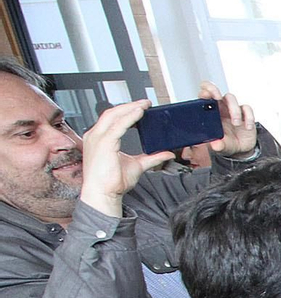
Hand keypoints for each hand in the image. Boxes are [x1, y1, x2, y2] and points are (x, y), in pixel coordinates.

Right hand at [77, 100, 172, 217]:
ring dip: (130, 108)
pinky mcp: (104, 143)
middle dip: (129, 105)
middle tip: (145, 103)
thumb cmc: (113, 182)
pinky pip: (118, 125)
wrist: (103, 194)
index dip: (126, 111)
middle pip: (112, 113)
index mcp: (99, 139)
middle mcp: (95, 136)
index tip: (140, 108)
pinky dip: (129, 117)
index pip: (112, 119)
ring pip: (114, 115)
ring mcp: (97, 138)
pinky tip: (139, 113)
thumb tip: (167, 154)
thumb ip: (152, 158)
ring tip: (144, 105)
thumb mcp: (137, 166)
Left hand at [197, 81, 256, 157]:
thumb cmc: (226, 144)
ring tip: (236, 124)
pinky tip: (247, 127)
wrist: (241, 150)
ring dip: (234, 110)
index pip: (203, 96)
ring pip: (231, 98)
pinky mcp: (245, 113)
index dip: (204, 92)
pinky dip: (249, 117)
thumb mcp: (221, 147)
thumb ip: (218, 146)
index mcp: (209, 113)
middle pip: (214, 90)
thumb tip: (216, 145)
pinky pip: (247, 108)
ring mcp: (232, 109)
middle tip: (217, 97)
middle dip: (214, 90)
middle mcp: (219, 108)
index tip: (207, 96)